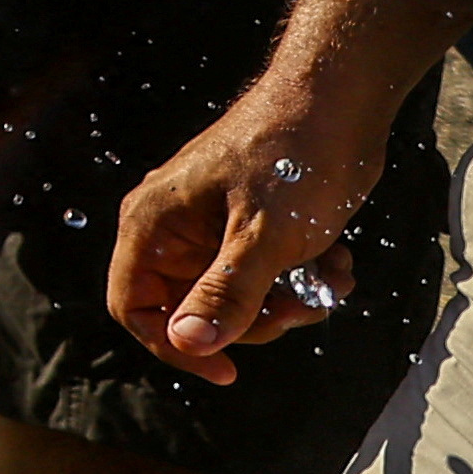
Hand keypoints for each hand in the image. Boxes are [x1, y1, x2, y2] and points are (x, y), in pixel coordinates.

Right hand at [112, 71, 393, 382]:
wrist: (338, 102)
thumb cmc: (292, 156)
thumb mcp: (264, 237)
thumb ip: (226, 294)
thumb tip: (189, 345)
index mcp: (153, 223)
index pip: (134, 306)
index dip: (174, 346)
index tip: (229, 371)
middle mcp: (173, 227)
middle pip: (193, 309)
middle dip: (255, 319)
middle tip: (298, 306)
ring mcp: (211, 226)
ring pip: (238, 297)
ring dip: (290, 301)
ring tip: (329, 276)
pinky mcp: (249, 225)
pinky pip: (265, 276)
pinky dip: (304, 280)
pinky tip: (335, 260)